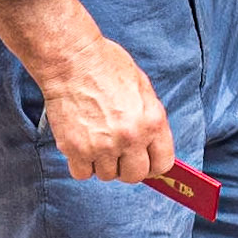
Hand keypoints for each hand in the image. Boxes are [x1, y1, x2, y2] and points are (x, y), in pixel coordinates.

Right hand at [36, 37, 175, 181]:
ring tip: (98, 141)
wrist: (74, 61)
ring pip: (107, 175)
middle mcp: (131, 138)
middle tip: (120, 153)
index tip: (145, 161)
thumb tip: (152, 145)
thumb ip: (150, 119)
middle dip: (128, 167)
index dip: (154, 164)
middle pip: (135, 176)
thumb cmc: (108, 67)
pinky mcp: (76, 149)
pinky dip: (82, 164)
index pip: (162, 164)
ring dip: (103, 163)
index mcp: (152, 122)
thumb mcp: (144, 89)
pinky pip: (81, 173)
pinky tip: (82, 146)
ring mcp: (102, 146)